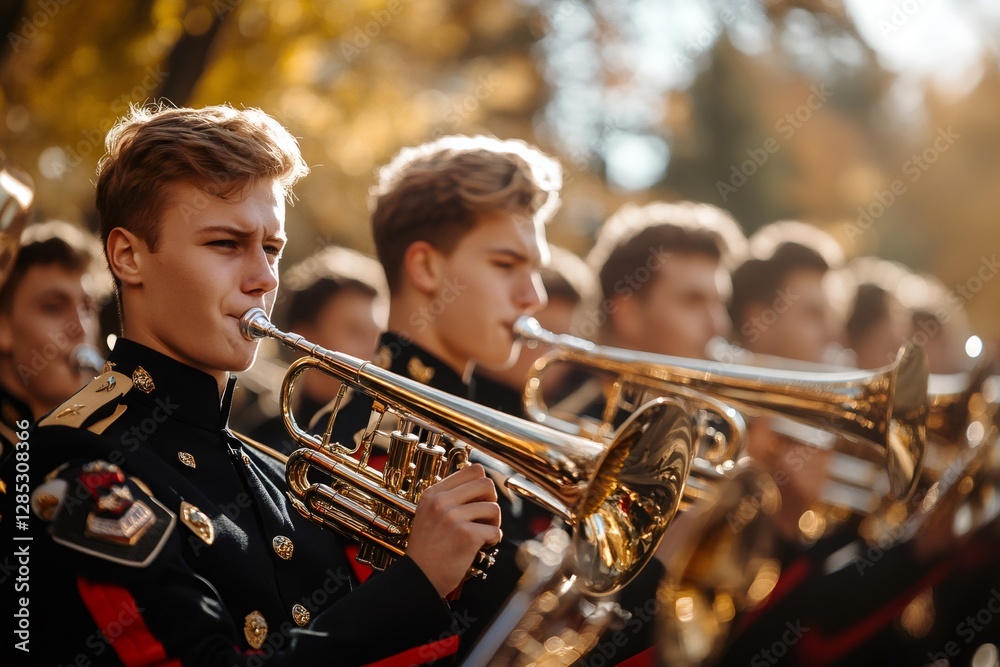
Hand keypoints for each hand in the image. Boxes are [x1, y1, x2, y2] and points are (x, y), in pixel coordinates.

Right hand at [406, 463, 502, 596]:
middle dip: (491, 502)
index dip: (482, 486)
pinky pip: (495, 531)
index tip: (479, 501)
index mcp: (434, 493)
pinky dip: (492, 540)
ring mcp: (453, 517)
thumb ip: (450, 498)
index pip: (473, 469)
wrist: (418, 578)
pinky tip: (480, 547)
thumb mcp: (429, 514)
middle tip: (484, 518)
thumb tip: (482, 485)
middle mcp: (442, 501)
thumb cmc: (428, 549)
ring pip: (494, 508)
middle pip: (486, 484)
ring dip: (494, 523)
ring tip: (482, 535)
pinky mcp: (466, 536)